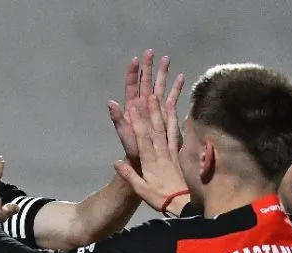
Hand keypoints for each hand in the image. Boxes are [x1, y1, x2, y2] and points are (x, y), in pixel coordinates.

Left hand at [108, 49, 185, 165]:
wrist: (146, 161)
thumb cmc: (133, 150)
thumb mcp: (125, 134)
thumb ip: (118, 119)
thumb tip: (110, 102)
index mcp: (132, 108)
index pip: (132, 86)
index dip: (133, 73)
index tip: (135, 59)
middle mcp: (143, 106)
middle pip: (146, 82)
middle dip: (148, 67)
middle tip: (150, 52)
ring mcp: (154, 109)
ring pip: (159, 87)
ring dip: (162, 73)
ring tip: (166, 59)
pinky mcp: (165, 114)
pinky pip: (171, 98)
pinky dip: (175, 87)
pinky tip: (180, 77)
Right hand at [112, 96, 188, 211]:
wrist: (181, 203)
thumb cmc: (159, 197)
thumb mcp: (141, 189)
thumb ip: (129, 175)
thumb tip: (115, 162)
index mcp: (150, 160)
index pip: (142, 138)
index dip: (137, 122)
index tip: (132, 108)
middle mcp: (161, 152)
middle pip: (155, 129)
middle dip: (151, 111)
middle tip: (148, 94)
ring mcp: (171, 151)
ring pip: (166, 128)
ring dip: (162, 112)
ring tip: (160, 97)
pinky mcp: (178, 153)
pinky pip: (176, 134)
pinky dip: (175, 121)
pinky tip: (175, 111)